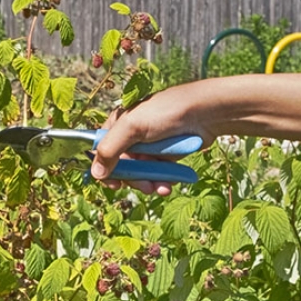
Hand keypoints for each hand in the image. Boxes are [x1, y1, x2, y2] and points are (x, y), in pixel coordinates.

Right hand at [90, 84, 215, 194]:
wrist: (205, 114)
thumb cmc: (167, 112)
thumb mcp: (133, 127)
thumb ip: (110, 149)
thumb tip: (95, 174)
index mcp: (119, 124)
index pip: (101, 150)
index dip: (104, 169)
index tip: (113, 183)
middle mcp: (132, 136)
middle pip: (122, 166)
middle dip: (133, 179)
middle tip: (144, 186)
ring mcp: (149, 147)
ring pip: (141, 173)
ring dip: (149, 183)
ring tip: (159, 188)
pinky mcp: (166, 155)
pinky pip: (157, 174)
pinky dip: (162, 182)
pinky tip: (168, 186)